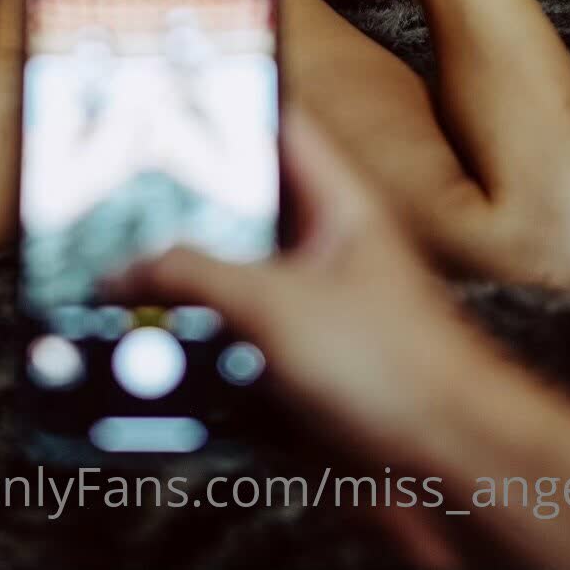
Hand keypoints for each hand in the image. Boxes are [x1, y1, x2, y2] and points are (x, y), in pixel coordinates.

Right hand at [109, 105, 485, 462]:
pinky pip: (236, 344)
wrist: (452, 470)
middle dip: (182, 207)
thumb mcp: (274, 304)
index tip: (164, 99)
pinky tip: (152, 348)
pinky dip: (197, 346)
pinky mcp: (304, 369)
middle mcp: (326, 248)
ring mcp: (315, 309)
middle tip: (117, 196)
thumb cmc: (396, 367)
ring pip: (233, 280)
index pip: (276, 126)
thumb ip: (193, 276)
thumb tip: (126, 269)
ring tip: (119, 274)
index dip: (223, 106)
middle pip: (243, 210)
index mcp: (338, 203)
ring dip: (184, 286)